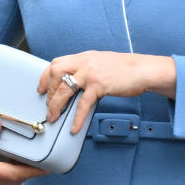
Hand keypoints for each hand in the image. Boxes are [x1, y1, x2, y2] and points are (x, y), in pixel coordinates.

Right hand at [0, 114, 47, 184]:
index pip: (14, 174)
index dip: (32, 172)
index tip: (46, 170)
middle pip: (18, 177)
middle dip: (32, 170)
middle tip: (46, 159)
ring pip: (13, 180)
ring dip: (23, 171)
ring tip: (35, 158)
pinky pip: (7, 181)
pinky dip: (14, 172)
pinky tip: (18, 162)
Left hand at [39, 51, 176, 133]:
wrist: (142, 70)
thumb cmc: (125, 69)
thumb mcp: (101, 63)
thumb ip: (86, 69)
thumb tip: (76, 83)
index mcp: (83, 57)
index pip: (56, 62)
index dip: (45, 76)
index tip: (41, 88)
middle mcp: (84, 62)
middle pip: (55, 73)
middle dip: (48, 91)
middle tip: (48, 105)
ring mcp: (90, 73)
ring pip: (64, 89)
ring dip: (56, 105)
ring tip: (54, 117)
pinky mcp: (99, 85)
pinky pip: (82, 104)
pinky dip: (76, 118)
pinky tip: (74, 127)